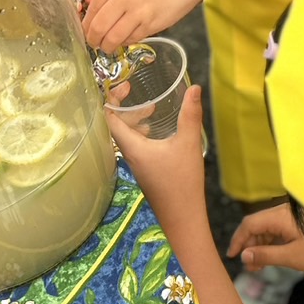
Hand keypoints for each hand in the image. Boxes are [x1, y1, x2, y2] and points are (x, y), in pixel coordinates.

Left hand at [84, 0, 204, 51]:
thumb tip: (96, 18)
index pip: (91, 10)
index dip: (86, 26)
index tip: (87, 33)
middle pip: (98, 27)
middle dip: (93, 40)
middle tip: (94, 45)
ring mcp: (138, 10)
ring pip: (113, 37)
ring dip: (108, 46)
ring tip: (109, 47)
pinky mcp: (151, 22)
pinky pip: (132, 39)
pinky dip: (127, 42)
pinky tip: (128, 38)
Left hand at [106, 84, 206, 220]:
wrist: (183, 218)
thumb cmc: (183, 182)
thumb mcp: (188, 143)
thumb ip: (190, 114)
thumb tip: (194, 88)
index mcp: (132, 147)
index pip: (109, 118)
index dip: (112, 98)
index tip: (125, 85)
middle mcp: (128, 155)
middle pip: (115, 126)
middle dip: (125, 106)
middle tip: (137, 92)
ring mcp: (135, 165)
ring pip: (125, 137)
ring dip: (134, 120)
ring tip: (151, 109)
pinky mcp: (144, 171)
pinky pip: (134, 146)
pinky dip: (140, 133)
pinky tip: (156, 132)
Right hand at [228, 204, 303, 274]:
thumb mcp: (292, 257)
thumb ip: (266, 255)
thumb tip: (245, 256)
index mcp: (280, 216)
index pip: (250, 224)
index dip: (238, 239)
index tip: (232, 255)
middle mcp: (285, 213)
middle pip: (258, 225)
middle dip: (250, 245)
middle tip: (248, 266)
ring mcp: (294, 218)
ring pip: (269, 229)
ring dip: (261, 246)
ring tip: (259, 267)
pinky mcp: (301, 224)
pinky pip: (280, 231)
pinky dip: (273, 244)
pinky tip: (272, 258)